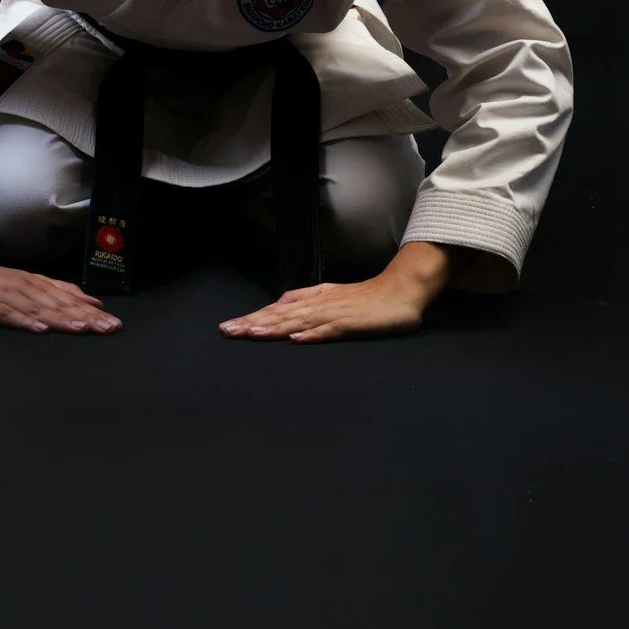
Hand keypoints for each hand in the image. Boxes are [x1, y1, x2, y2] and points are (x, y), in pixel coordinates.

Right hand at [0, 250, 121, 335]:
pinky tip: (40, 330)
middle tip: (110, 329)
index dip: (94, 312)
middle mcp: (28, 288)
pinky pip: (11, 316)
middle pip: (61, 305)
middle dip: (87, 318)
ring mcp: (10, 297)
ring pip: (41, 309)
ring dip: (62, 319)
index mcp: (39, 284)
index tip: (116, 324)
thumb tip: (92, 301)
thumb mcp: (30, 282)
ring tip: (82, 329)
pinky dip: (26, 322)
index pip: (71, 300)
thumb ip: (58, 290)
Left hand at [217, 272, 429, 343]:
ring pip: (298, 321)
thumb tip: (280, 306)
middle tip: (226, 331)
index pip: (277, 310)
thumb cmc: (367, 298)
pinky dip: (312, 334)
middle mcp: (319, 304)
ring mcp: (335, 313)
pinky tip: (295, 340)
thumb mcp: (332, 296)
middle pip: (280, 315)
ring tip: (251, 334)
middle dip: (252, 323)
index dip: (252, 318)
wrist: (402, 288)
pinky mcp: (353, 323)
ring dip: (274, 327)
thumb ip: (307, 301)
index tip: (228, 327)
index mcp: (313, 299)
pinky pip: (330, 330)